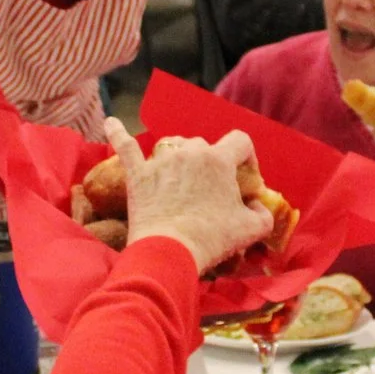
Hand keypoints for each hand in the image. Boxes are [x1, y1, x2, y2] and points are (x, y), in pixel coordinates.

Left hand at [104, 119, 273, 272]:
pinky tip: (111, 123)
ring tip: (181, 176)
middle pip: (205, 145)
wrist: (169, 250)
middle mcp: (190, 152)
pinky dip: (118, 134)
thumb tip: (257, 206)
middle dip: (211, 164)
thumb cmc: (213, 238)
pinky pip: (126, 147)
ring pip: (174, 145)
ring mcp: (161, 161)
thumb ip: (263, 213)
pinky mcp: (138, 175)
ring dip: (180, 156)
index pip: (240, 141)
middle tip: (211, 192)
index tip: (245, 179)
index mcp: (219, 159)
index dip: (247, 158)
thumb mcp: (252, 230)